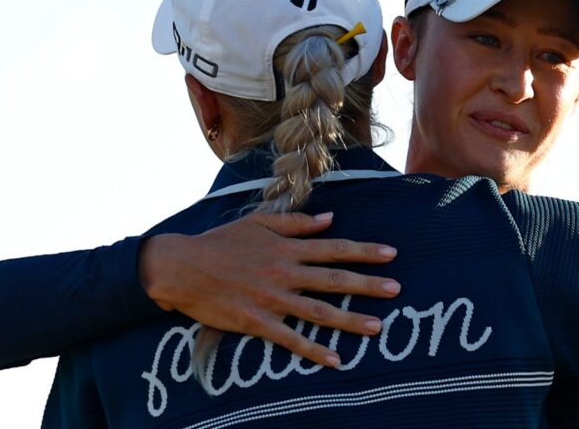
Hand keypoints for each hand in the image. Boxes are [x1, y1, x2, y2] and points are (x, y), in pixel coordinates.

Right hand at [139, 211, 399, 366]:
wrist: (182, 267)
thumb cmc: (220, 242)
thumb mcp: (258, 222)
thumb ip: (296, 222)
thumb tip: (330, 219)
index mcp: (286, 248)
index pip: (333, 248)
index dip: (364, 251)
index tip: (391, 254)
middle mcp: (284, 273)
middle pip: (333, 280)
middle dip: (367, 285)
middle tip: (396, 290)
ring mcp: (271, 299)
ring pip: (318, 311)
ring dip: (349, 320)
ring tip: (377, 327)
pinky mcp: (256, 322)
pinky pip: (290, 339)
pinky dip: (313, 350)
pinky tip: (336, 360)